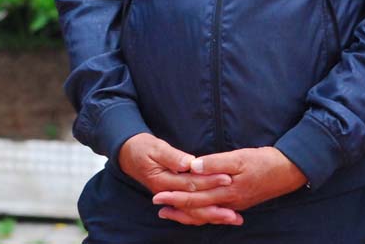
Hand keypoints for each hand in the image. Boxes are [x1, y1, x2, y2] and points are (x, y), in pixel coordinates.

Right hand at [117, 133, 240, 225]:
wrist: (128, 154)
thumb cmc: (142, 148)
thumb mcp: (155, 147)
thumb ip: (171, 156)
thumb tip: (187, 163)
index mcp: (162, 180)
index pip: (190, 183)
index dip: (209, 181)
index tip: (227, 178)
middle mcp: (166, 193)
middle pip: (194, 204)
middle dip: (216, 208)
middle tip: (235, 212)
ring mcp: (169, 197)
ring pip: (193, 212)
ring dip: (213, 215)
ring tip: (233, 218)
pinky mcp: (173, 197)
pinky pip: (190, 211)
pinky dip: (205, 214)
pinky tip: (220, 216)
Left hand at [152, 147, 306, 225]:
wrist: (288, 171)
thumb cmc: (263, 161)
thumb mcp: (239, 157)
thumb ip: (215, 163)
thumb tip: (193, 166)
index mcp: (226, 190)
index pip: (195, 196)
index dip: (175, 196)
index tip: (158, 194)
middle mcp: (229, 202)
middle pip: (197, 207)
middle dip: (176, 206)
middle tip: (156, 205)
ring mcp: (234, 205)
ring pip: (205, 213)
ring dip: (186, 213)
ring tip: (170, 212)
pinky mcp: (239, 203)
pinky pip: (215, 212)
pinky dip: (202, 213)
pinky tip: (195, 212)